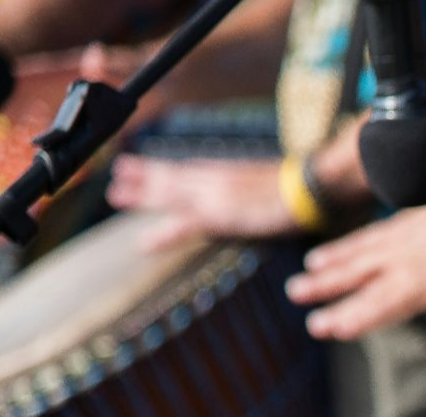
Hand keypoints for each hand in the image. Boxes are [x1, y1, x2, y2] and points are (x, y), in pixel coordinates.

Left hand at [107, 156, 299, 249]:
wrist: (309, 188)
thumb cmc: (297, 189)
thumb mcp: (267, 183)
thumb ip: (248, 187)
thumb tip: (244, 193)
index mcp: (225, 171)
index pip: (185, 168)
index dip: (159, 167)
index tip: (137, 164)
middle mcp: (214, 179)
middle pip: (171, 176)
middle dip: (142, 176)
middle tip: (116, 177)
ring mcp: (214, 196)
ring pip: (169, 194)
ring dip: (142, 196)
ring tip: (117, 196)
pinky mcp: (221, 215)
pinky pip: (184, 225)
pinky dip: (163, 234)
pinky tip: (143, 243)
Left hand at [286, 197, 425, 339]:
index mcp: (406, 227)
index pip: (366, 242)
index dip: (339, 252)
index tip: (315, 260)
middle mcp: (397, 249)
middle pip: (354, 267)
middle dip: (325, 281)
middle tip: (295, 291)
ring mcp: (405, 270)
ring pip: (363, 293)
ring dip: (337, 308)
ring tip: (315, 325)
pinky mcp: (416, 290)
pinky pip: (382, 309)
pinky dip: (361, 320)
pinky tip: (341, 330)